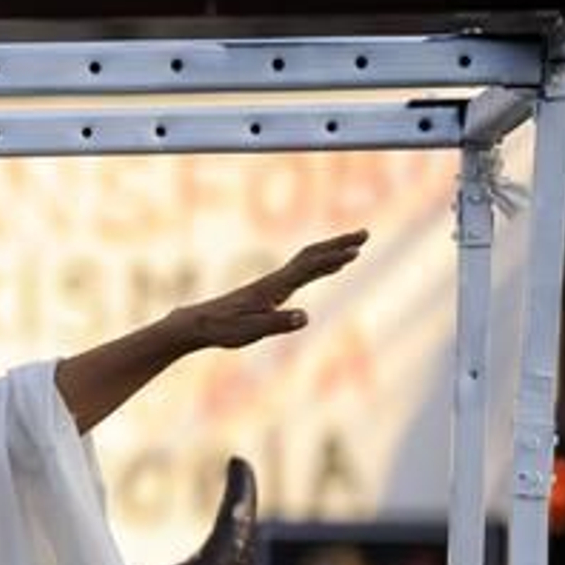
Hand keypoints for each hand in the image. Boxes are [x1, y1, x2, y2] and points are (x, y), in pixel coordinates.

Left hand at [169, 229, 367, 350]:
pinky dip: (320, 265)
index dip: (332, 260)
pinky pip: (301, 272)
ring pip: (308, 261)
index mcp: (274, 288)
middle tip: (365, 234)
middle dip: (338, 244)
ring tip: (356, 247)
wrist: (199, 323)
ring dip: (333, 251)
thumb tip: (305, 317)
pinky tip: (330, 267)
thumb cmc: (224, 328)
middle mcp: (275, 280)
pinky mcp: (271, 290)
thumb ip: (278, 323)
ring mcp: (273, 283)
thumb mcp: (251, 330)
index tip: (355, 253)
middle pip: (311, 255)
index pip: (308, 268)